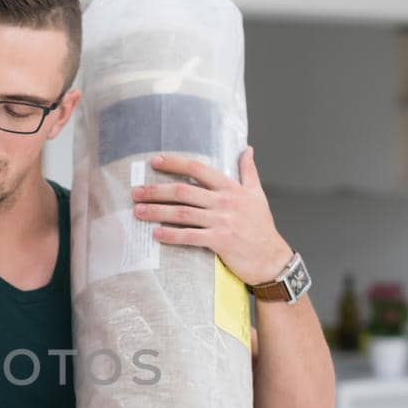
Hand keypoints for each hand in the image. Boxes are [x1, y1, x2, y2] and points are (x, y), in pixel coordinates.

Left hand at [131, 147, 293, 286]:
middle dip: (156, 190)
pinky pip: (189, 236)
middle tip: (136, 192)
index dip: (175, 163)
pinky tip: (155, 234)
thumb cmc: (262, 227)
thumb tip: (247, 149)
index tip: (154, 161)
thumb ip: (249, 171)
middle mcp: (225, 201)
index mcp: (231, 188)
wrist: (272, 258)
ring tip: (138, 211)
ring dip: (157, 211)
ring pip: (182, 213)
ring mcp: (222, 221)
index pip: (199, 169)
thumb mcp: (257, 194)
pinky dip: (171, 235)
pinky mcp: (219, 241)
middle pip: (183, 190)